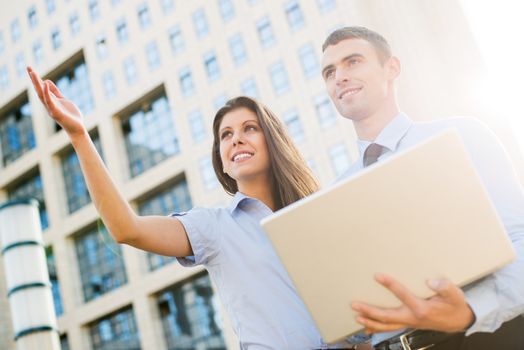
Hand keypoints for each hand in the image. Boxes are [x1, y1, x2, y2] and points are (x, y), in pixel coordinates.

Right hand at [27, 66, 85, 136]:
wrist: (77, 128)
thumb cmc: (71, 116)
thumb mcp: (63, 100)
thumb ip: (56, 92)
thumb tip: (47, 81)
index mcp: (51, 100)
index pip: (42, 88)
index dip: (37, 79)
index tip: (31, 70)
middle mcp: (48, 104)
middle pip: (39, 89)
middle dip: (34, 79)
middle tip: (28, 67)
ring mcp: (51, 108)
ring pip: (41, 94)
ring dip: (37, 83)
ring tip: (33, 73)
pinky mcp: (55, 112)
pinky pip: (50, 101)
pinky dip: (47, 93)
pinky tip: (45, 84)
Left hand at [352, 273, 474, 333]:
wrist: (458, 321)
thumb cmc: (454, 305)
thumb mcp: (455, 295)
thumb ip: (445, 287)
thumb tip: (432, 281)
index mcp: (421, 308)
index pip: (402, 294)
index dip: (390, 284)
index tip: (377, 275)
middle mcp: (412, 317)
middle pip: (386, 316)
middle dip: (369, 310)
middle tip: (355, 305)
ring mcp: (409, 322)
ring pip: (386, 325)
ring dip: (370, 321)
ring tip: (356, 317)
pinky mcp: (408, 323)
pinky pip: (390, 327)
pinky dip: (377, 328)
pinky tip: (366, 327)